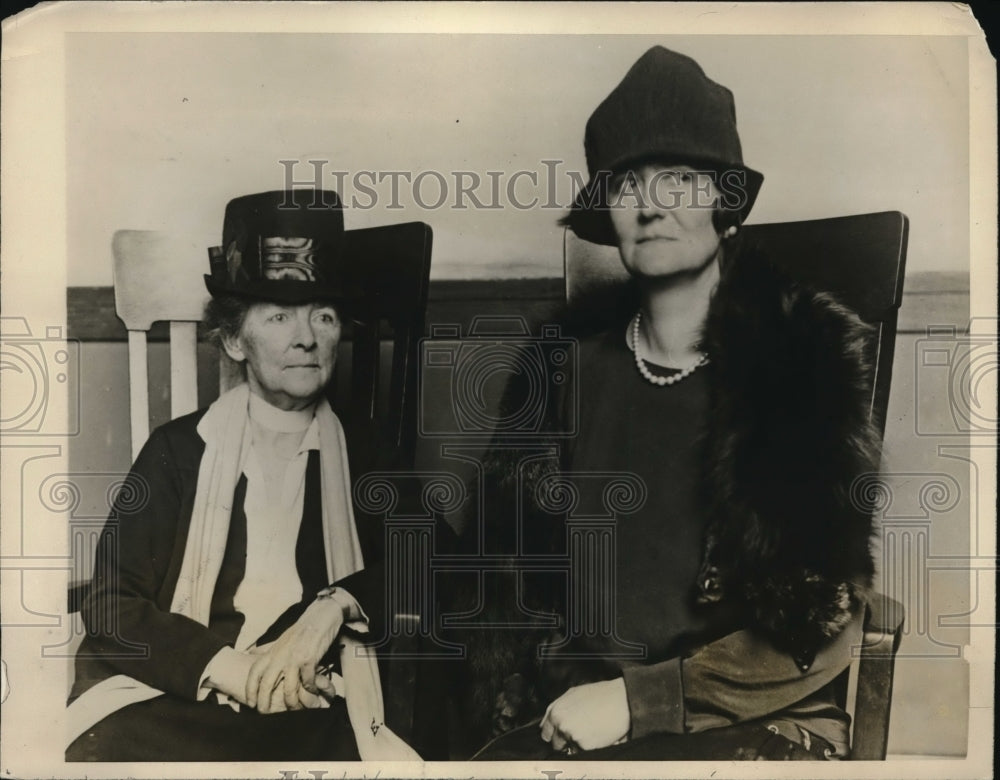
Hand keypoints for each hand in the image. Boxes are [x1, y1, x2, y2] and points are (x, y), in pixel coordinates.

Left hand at [245, 598, 344, 712]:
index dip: (250, 689)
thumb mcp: (280, 639)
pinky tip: (312, 691)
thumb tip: (250, 653)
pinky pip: (307, 682)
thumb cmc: (301, 630)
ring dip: (291, 702)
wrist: (320, 618)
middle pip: (266, 684)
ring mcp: (295, 658)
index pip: (254, 672)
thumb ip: (266, 648)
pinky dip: (310, 690)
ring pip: (289, 688)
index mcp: (272, 652)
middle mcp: (280, 656)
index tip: (250, 703)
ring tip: (294, 709)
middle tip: (265, 713)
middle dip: (264, 702)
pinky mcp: (310, 660)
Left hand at [539, 678, 629, 752]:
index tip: (560, 735)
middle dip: (565, 741)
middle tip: (580, 731)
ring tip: (591, 730)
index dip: (554, 734)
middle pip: (556, 744)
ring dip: (577, 745)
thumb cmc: (600, 695)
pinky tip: (597, 734)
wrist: (621, 701)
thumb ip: (557, 708)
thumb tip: (547, 722)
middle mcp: (561, 724)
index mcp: (556, 711)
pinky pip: (583, 753)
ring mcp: (572, 736)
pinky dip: (590, 747)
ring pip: (570, 749)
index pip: (545, 732)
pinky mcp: (585, 746)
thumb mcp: (573, 694)